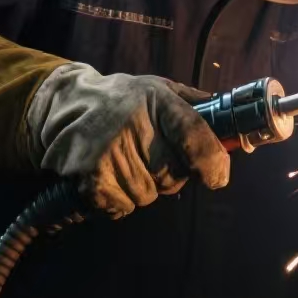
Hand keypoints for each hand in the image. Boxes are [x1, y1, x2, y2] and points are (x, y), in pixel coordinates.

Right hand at [26, 64, 229, 218]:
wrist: (63, 105)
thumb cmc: (121, 100)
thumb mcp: (159, 90)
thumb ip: (196, 107)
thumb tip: (235, 127)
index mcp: (158, 101)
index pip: (197, 138)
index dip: (213, 163)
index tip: (216, 176)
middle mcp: (133, 126)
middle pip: (173, 177)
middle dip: (167, 173)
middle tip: (147, 153)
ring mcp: (109, 154)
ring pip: (147, 195)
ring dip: (140, 186)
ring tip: (122, 159)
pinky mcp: (90, 179)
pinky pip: (122, 207)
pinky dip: (117, 198)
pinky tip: (106, 173)